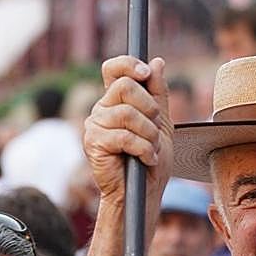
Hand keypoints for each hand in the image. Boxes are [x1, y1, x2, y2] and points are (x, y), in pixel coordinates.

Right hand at [84, 56, 172, 205]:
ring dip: (149, 133)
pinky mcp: (94, 143)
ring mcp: (95, 125)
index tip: (146, 73)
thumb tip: (157, 62)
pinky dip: (144, 148)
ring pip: (127, 113)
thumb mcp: (161, 122)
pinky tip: (146, 158)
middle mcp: (102, 109)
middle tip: (155, 128)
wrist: (144, 193)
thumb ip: (158, 93)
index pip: (113, 69)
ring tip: (152, 148)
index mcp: (116, 101)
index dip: (128, 64)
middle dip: (149, 108)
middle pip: (125, 86)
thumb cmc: (150, 160)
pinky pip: (124, 136)